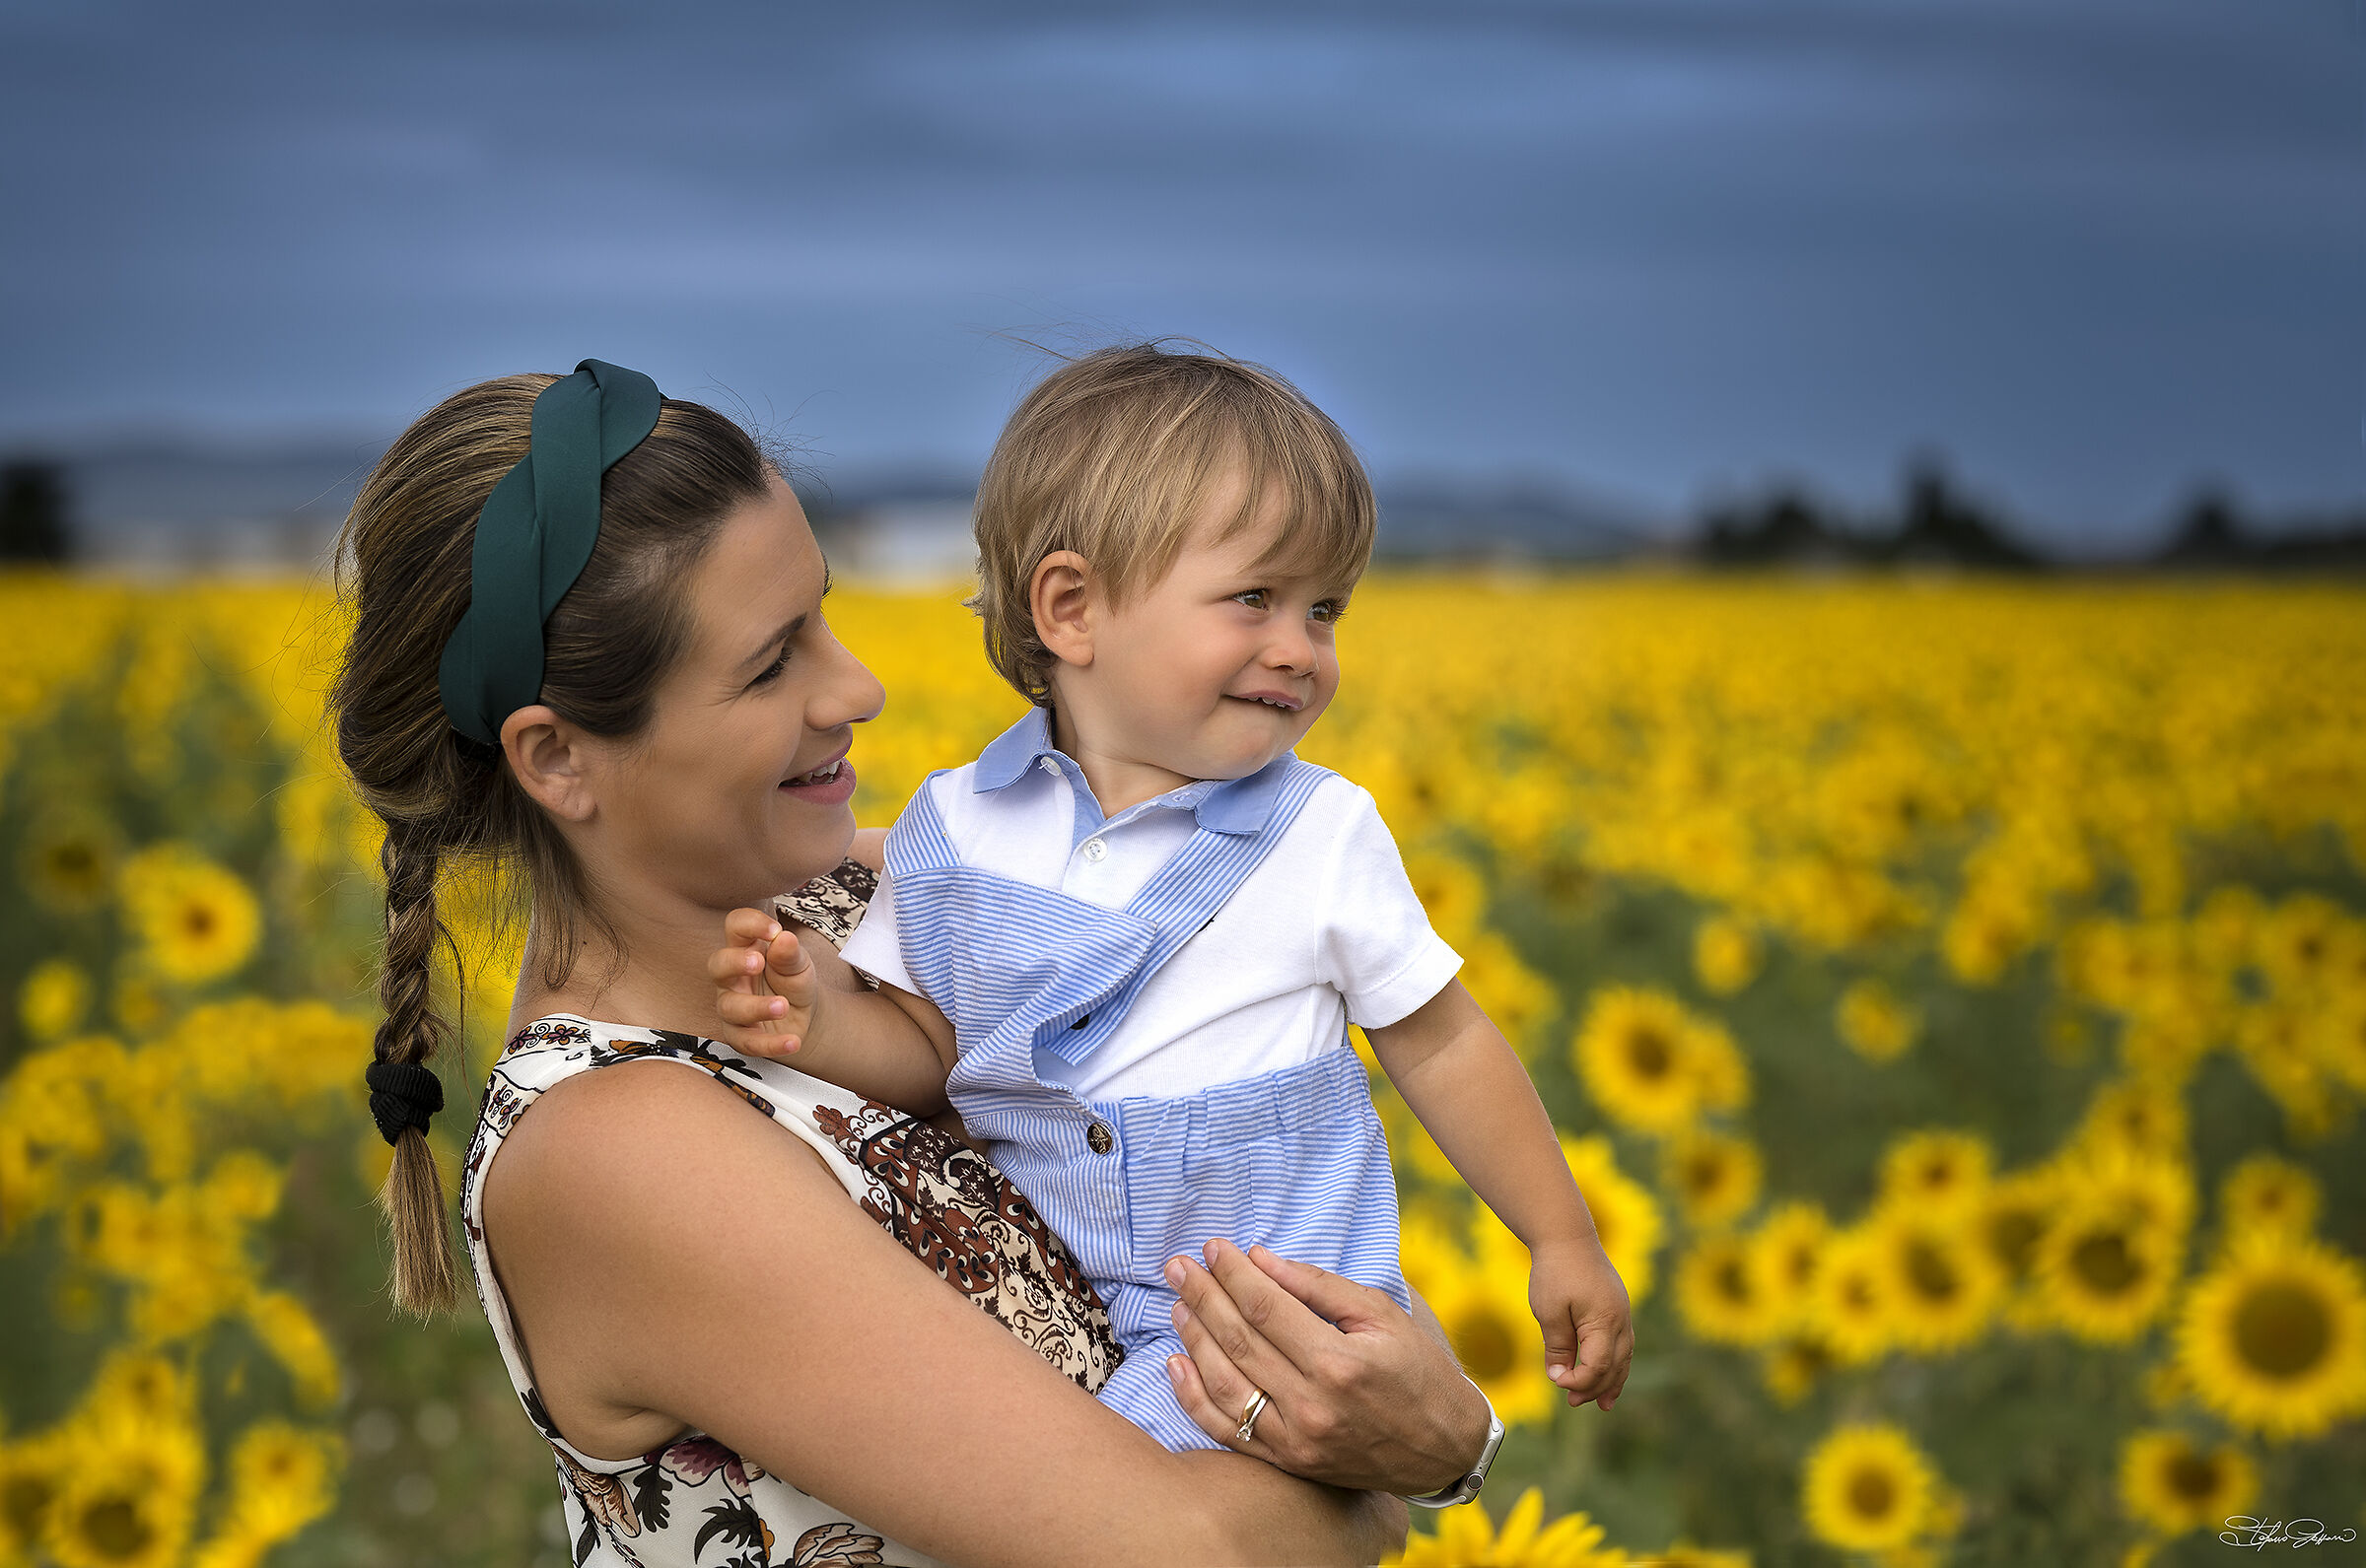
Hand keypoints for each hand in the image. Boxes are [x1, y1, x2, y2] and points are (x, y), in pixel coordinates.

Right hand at [706, 907, 820, 1062]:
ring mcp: (732, 1006)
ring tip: (783, 1006)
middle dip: (735, 962)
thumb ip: (791, 954)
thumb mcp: (799, 965)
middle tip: (759, 962)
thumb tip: (785, 938)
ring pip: (730, 1006)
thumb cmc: (793, 982)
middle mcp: (732, 977)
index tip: (774, 930)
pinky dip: (770, 1044)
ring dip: (756, 1007)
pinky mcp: (739, 1035)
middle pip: (718, 965)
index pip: (735, 926)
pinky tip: (792, 1041)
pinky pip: (747, 1042)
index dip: (750, 924)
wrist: (805, 1018)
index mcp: (746, 949)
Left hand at [1160, 1239, 1491, 1495]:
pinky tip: (1176, 1364)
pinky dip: (1194, 1399)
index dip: (1233, 1275)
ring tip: (1178, 1304)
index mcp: (1339, 1362)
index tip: (1212, 1247)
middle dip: (1203, 1297)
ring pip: (1224, 1385)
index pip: (1266, 1308)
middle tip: (1177, 1266)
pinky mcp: (1289, 1463)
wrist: (1445, 1449)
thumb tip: (1261, 1259)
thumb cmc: (1419, 1370)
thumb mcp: (1382, 1314)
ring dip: (1194, 1340)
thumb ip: (1319, 1286)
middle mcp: (1312, 1405)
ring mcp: (1296, 1441)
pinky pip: (1227, 1432)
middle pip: (1239, 1341)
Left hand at [1530, 1239, 1632, 1410]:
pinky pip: (1623, 1344)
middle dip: (1595, 1387)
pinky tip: (1609, 1374)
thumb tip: (1560, 1377)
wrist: (1568, 1235)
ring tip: (1603, 1404)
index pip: (1597, 1366)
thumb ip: (1557, 1347)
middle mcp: (1621, 1321)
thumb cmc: (1556, 1272)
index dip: (1579, 1380)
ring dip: (1612, 1381)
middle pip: (1614, 1366)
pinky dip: (1617, 1364)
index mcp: (1605, 1322)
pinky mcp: (1618, 1308)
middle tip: (1573, 1402)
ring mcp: (1623, 1314)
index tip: (1557, 1381)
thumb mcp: (1549, 1312)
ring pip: (1624, 1358)